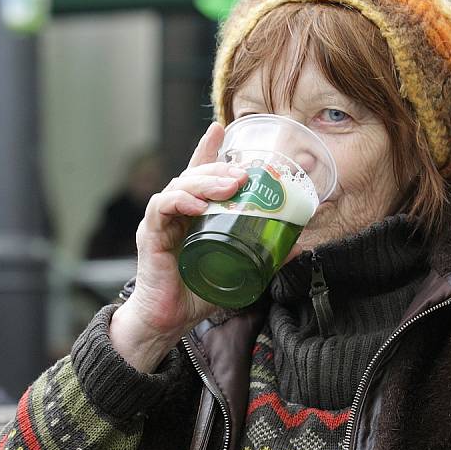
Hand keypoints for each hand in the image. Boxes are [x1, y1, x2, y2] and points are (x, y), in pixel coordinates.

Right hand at [109, 123, 247, 371]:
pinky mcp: (151, 234)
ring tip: (230, 185)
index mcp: (194, 213)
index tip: (222, 129)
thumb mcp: (238, 270)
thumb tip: (300, 247)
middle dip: (220, 168)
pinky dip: (180, 201)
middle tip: (245, 172)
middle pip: (195, 176)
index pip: (200, 174)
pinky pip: (162, 208)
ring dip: (206, 181)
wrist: (168, 320)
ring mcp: (161, 220)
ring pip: (181, 185)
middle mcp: (176, 211)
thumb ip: (266, 256)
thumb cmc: (198, 292)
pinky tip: (197, 204)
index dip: (209, 150)